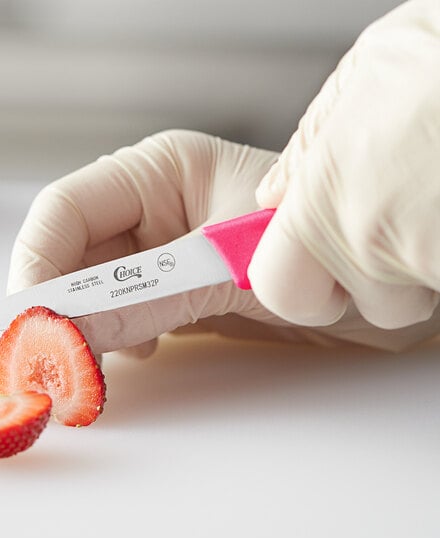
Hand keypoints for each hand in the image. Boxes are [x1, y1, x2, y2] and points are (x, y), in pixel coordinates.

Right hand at [8, 130, 439, 355]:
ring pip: (89, 292)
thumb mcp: (235, 265)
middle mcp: (152, 212)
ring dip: (82, 328)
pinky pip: (121, 318)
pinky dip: (113, 342)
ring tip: (97, 358)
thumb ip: (152, 295)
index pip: (65, 211)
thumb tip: (72, 330)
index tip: (32, 323)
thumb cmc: (327, 251)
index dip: (37, 265)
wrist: (384, 293)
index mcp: (161, 172)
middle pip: (70, 256)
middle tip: (52, 360)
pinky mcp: (173, 297)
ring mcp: (161, 258)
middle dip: (55, 308)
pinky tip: (140, 350)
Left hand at [250, 0, 439, 332]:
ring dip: (429, 264)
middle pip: (365, 303)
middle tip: (400, 222)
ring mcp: (431, 261)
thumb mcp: (373, 69)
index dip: (294, 283)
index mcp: (324, 195)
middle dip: (378, 278)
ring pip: (420, 297)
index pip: (277, 288)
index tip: (307, 267)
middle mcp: (372, 240)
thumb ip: (312, 144)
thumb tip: (277, 191)